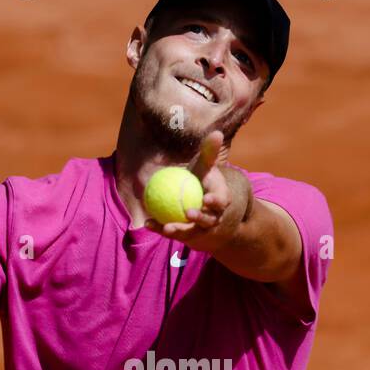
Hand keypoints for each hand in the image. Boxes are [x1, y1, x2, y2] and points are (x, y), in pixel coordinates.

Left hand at [144, 131, 250, 253]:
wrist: (202, 205)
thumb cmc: (203, 181)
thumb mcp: (206, 167)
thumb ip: (209, 152)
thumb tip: (217, 132)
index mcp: (221, 200)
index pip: (221, 201)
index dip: (216, 202)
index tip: (206, 199)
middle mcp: (214, 217)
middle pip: (209, 220)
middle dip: (200, 219)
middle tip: (187, 213)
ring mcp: (201, 230)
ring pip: (191, 231)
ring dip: (179, 230)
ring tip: (166, 227)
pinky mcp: (187, 236)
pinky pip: (174, 232)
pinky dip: (160, 228)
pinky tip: (148, 223)